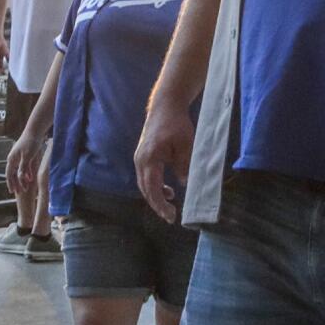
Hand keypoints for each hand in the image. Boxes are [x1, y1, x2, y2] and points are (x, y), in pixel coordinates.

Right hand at [5, 135, 41, 195]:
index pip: (9, 174)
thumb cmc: (31, 143)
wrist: (35, 130)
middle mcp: (13, 158)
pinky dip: (26, 172)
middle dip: (15, 183)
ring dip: (21, 179)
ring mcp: (19, 156)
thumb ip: (23, 168)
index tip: (12, 192)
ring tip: (24, 187)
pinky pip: (24, 166)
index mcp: (12, 159)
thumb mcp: (27, 157)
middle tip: (18, 192)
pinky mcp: (25, 154)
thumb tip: (19, 178)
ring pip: (18, 170)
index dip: (10, 183)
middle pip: (13, 173)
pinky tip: (30, 178)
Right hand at [134, 103, 194, 223]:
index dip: (161, 205)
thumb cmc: (176, 124)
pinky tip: (168, 191)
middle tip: (171, 217)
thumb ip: (184, 166)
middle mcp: (140, 160)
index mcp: (150, 159)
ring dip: (156, 196)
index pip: (152, 188)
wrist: (165, 107)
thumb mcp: (185, 146)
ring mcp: (139, 158)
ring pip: (144, 185)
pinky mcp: (143, 156)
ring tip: (170, 205)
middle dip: (157, 205)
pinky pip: (146, 177)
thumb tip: (184, 184)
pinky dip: (155, 187)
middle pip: (145, 189)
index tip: (171, 216)